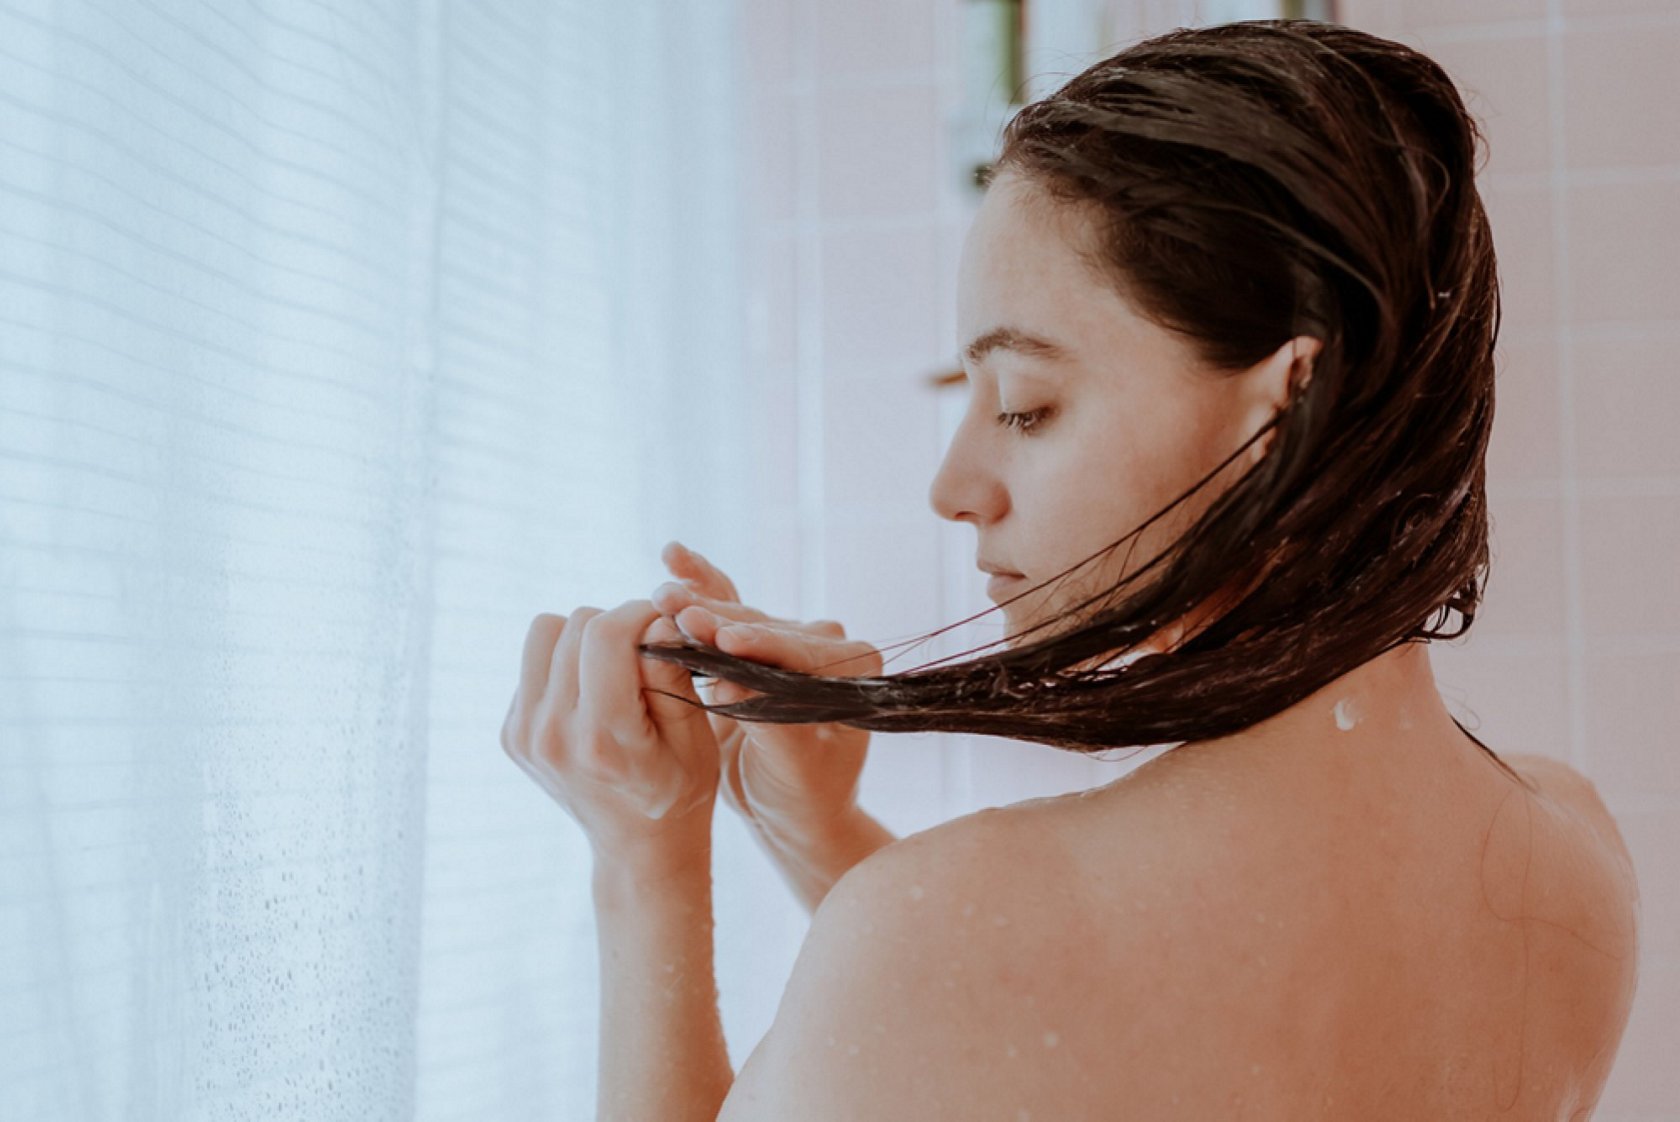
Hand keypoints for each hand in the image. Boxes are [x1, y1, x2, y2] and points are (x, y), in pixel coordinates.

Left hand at [499, 600, 720, 870]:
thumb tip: (657, 619)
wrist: (638, 846)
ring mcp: (524, 735)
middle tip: (645, 652)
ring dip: (584, 638)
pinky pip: (535, 661)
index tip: (664, 625)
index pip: (605, 634)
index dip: (640, 613)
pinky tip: (593, 696)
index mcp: (600, 738)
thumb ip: (672, 675)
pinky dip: (566, 664)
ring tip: (615, 670)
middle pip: (575, 624)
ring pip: (545, 632)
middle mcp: (550, 735)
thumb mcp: (695, 737)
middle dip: (617, 625)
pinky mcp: (511, 733)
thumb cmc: (679, 788)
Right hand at [652, 542, 881, 854]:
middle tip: (674, 609)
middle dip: (718, 620)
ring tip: (661, 594)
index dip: (758, 644)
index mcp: (856, 670)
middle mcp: (829, 645)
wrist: (795, 810)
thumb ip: (771, 724)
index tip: (720, 638)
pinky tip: (672, 556)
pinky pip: (729, 609)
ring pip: (740, 617)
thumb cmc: (805, 796)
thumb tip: (729, 682)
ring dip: (699, 604)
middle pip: (764, 628)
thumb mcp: (793, 769)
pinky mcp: (759, 642)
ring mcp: (791, 640)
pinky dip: (702, 586)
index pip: (799, 653)